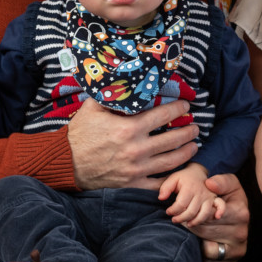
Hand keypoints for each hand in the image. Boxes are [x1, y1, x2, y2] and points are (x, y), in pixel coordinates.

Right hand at [67, 98, 198, 190]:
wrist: (65, 163)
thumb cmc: (79, 133)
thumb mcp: (93, 107)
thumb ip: (112, 94)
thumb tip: (125, 77)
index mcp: (129, 128)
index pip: (163, 114)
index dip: (179, 109)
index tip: (187, 106)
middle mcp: (136, 149)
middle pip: (173, 139)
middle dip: (189, 132)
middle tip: (196, 127)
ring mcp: (136, 168)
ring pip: (171, 161)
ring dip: (187, 152)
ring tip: (194, 146)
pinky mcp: (132, 184)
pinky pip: (158, 183)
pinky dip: (172, 178)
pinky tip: (180, 170)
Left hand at [159, 163, 225, 225]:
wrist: (198, 172)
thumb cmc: (183, 178)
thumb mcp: (173, 179)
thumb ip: (165, 188)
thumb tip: (161, 198)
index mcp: (189, 187)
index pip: (180, 205)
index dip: (172, 211)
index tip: (168, 212)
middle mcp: (200, 192)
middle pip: (191, 212)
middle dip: (180, 218)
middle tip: (174, 220)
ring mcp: (209, 196)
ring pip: (203, 214)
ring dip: (195, 221)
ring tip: (187, 224)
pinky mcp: (214, 199)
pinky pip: (220, 206)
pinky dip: (220, 212)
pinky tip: (217, 217)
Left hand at [188, 173, 248, 261]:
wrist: (237, 214)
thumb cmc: (230, 197)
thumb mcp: (229, 183)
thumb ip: (221, 181)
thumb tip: (210, 184)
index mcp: (241, 213)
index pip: (209, 215)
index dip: (196, 212)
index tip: (188, 209)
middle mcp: (241, 233)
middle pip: (205, 231)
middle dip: (192, 224)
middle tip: (182, 219)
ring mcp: (238, 249)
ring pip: (206, 247)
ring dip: (197, 238)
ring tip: (194, 229)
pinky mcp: (232, 261)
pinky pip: (209, 261)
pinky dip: (202, 252)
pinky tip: (203, 241)